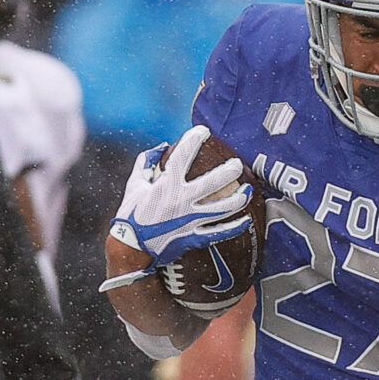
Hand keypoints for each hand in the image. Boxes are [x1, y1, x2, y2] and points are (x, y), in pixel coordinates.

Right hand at [107, 127, 252, 268]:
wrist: (131, 248)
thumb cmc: (131, 215)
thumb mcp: (134, 185)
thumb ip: (145, 162)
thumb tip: (161, 146)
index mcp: (166, 185)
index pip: (183, 155)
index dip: (194, 139)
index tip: (203, 131)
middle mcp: (181, 200)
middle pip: (213, 182)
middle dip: (229, 171)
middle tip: (238, 164)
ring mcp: (190, 220)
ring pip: (222, 208)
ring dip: (238, 199)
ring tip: (248, 191)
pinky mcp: (193, 237)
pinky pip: (218, 233)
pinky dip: (234, 227)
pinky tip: (245, 220)